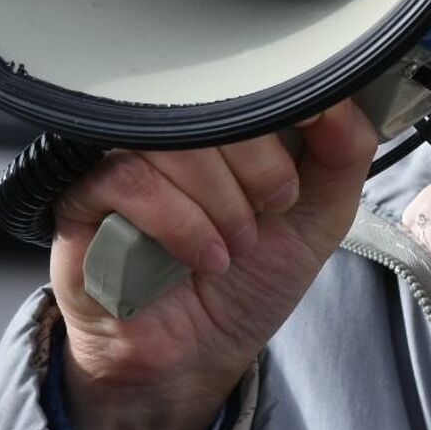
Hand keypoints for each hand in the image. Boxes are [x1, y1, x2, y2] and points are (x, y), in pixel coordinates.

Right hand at [50, 99, 376, 429]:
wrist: (196, 357)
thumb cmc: (250, 277)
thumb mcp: (320, 215)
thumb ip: (343, 152)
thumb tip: (341, 95)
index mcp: (231, 118)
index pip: (254, 72)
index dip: (286, 98)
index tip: (311, 128)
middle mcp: (177, 128)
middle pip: (213, 99)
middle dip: (260, 163)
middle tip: (273, 208)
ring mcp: (127, 155)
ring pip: (174, 138)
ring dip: (221, 199)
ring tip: (237, 242)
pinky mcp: (87, 196)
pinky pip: (130, 178)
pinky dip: (179, 221)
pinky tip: (203, 256)